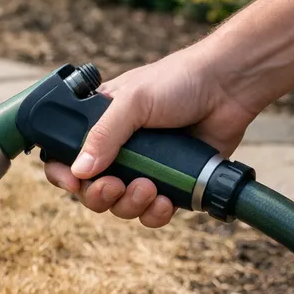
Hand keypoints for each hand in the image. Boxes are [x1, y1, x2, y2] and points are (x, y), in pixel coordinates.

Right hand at [45, 43, 262, 227]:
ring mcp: (144, 168)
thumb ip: (103, 135)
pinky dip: (155, 213)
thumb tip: (79, 171)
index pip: (65, 157)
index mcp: (99, 125)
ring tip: (149, 188)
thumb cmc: (178, 81)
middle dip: (99, 196)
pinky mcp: (171, 184)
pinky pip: (152, 212)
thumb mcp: (133, 102)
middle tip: (114, 187)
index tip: (72, 184)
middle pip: (91, 190)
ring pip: (121, 205)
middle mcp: (118, 150)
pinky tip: (166, 201)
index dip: (63, 174)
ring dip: (130, 204)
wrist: (229, 87)